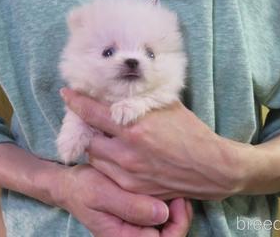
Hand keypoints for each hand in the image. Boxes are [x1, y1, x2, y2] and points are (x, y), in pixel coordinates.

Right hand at [52, 164, 191, 236]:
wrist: (71, 184)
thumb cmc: (83, 188)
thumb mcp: (101, 193)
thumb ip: (130, 206)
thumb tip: (162, 214)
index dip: (178, 224)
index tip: (177, 199)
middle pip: (170, 236)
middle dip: (181, 217)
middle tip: (180, 193)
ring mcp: (137, 229)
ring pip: (169, 227)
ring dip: (177, 210)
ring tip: (175, 190)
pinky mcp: (139, 217)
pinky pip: (162, 217)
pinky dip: (169, 204)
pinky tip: (168, 189)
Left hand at [60, 88, 254, 200]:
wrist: (212, 168)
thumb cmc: (192, 133)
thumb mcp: (167, 107)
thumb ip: (140, 99)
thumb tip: (120, 89)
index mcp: (135, 127)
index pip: (93, 113)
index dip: (75, 102)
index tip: (67, 94)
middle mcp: (127, 152)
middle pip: (88, 139)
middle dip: (86, 128)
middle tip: (90, 121)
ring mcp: (129, 174)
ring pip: (95, 158)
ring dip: (96, 146)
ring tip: (107, 139)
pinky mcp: (133, 189)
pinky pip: (108, 174)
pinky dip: (108, 163)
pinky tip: (118, 156)